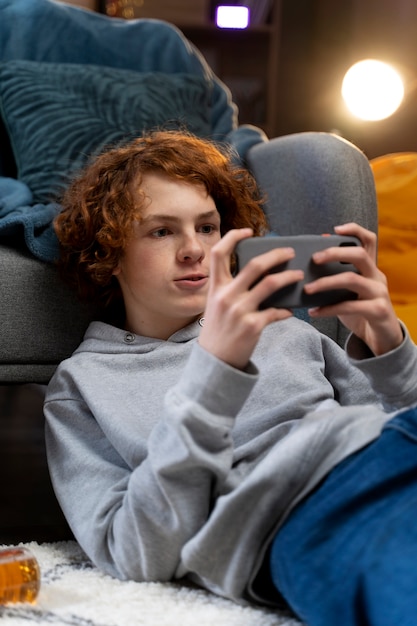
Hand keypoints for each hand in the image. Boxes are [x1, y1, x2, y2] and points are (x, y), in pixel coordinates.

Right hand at [199, 229, 303, 369]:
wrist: (215, 362)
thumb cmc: (218, 331)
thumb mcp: (216, 305)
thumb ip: (231, 288)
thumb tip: (259, 274)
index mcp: (216, 288)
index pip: (219, 254)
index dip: (232, 237)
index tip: (247, 231)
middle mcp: (226, 296)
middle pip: (255, 265)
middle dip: (277, 255)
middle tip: (290, 252)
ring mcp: (240, 311)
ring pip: (271, 284)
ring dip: (289, 277)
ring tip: (299, 276)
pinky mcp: (252, 326)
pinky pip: (276, 312)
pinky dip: (286, 310)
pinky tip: (291, 310)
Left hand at [304, 223, 402, 354]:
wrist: (381, 337)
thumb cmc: (360, 311)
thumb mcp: (349, 291)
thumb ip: (338, 275)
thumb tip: (313, 259)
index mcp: (370, 268)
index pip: (369, 240)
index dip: (354, 230)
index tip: (335, 229)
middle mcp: (377, 276)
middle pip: (359, 255)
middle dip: (334, 253)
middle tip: (313, 259)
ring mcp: (379, 293)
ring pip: (352, 279)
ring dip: (326, 282)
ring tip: (307, 289)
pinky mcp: (378, 311)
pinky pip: (350, 306)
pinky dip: (328, 309)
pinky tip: (314, 312)